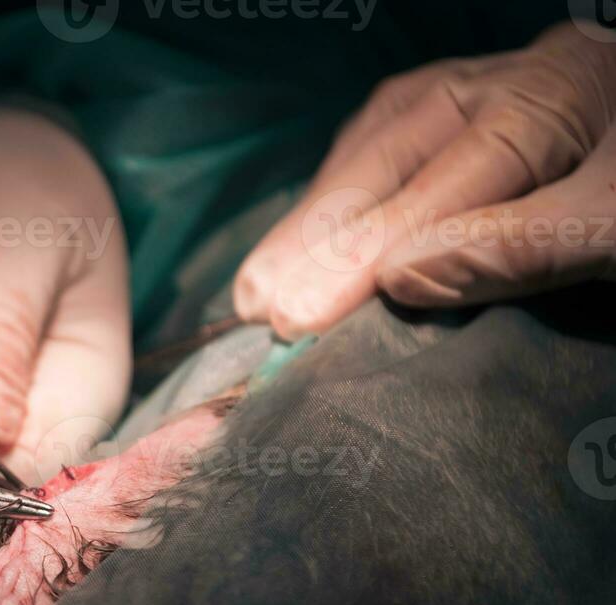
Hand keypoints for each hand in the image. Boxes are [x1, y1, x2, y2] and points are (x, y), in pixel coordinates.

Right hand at [234, 20, 615, 337]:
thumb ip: (531, 244)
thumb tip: (406, 278)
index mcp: (558, 97)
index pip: (441, 186)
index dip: (363, 255)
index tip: (296, 317)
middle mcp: (518, 77)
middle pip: (396, 154)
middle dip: (322, 233)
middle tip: (257, 304)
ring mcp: (502, 83)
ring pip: (389, 138)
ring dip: (322, 209)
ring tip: (266, 275)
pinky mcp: (495, 101)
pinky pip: (400, 134)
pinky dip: (351, 184)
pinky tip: (319, 221)